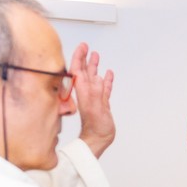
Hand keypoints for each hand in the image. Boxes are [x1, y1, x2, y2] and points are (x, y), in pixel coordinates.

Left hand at [70, 42, 115, 156]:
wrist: (98, 139)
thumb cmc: (95, 127)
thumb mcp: (95, 109)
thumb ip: (96, 93)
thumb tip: (97, 77)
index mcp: (83, 91)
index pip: (78, 70)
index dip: (79, 57)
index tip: (82, 47)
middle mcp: (88, 92)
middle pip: (85, 70)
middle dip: (85, 58)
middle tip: (87, 47)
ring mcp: (95, 97)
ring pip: (94, 77)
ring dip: (94, 66)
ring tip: (96, 56)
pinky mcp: (102, 103)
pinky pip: (104, 87)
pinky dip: (106, 80)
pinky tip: (108, 74)